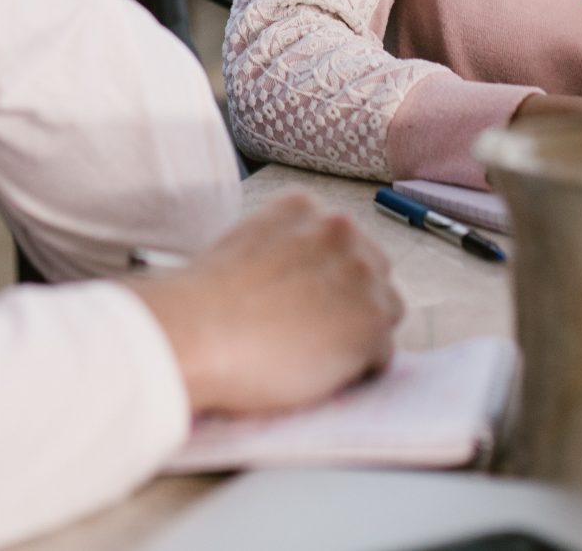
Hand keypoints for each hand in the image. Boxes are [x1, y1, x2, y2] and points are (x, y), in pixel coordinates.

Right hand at [127, 193, 402, 417]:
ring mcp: (359, 273)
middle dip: (351, 301)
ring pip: (385, 311)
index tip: (307, 301)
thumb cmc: (205, 302)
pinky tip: (319, 374)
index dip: (327, 278)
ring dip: (360, 334)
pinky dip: (358, 370)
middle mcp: (339, 230)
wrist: (196, 332)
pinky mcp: (370, 320)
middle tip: (313, 333)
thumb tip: (304, 282)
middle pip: (373, 271)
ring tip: (316, 356)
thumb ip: (285, 250)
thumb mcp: (246, 246)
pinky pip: (383, 355)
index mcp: (304, 208)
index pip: (342, 241)